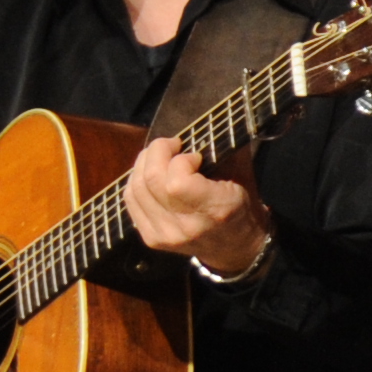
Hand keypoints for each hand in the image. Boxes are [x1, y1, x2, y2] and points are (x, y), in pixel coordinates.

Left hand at [125, 136, 269, 277]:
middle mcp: (184, 227)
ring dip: (145, 163)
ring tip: (161, 157)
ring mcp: (164, 235)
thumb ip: (222, 151)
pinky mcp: (151, 238)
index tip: (195, 157)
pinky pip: (130, 200)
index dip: (181, 160)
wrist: (235, 248)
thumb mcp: (241, 176)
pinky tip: (152, 175)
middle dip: (157, 152)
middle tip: (172, 146)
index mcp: (214, 211)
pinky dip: (137, 180)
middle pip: (150, 180)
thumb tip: (205, 123)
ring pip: (135, 187)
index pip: (177, 182)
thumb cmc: (240, 206)